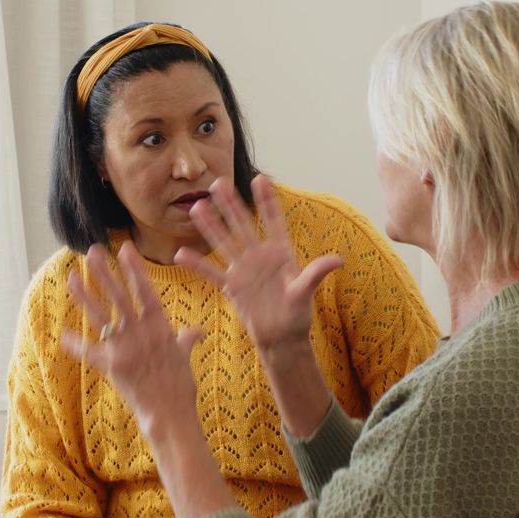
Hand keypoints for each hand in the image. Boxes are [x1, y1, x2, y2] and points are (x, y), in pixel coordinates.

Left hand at [60, 242, 203, 436]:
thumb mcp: (185, 355)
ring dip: (84, 294)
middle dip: (105, 271)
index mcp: (160, 324)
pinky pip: (89, 352)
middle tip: (93, 251)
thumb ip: (189, 338)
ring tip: (72, 275)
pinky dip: (75, 344)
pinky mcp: (112, 366)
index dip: (134, 267)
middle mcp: (141, 331)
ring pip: (100, 314)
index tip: (125, 248)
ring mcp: (125, 347)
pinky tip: (63, 334)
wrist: (171, 412)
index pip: (145, 288)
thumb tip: (198, 331)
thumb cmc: (181, 384)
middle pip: (119, 294)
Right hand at [176, 174, 342, 350]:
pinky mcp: (232, 287)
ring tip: (197, 206)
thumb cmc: (297, 314)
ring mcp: (243, 270)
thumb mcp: (306, 291)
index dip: (267, 200)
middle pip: (242, 225)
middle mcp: (259, 257)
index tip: (260, 178)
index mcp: (281, 253)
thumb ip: (316, 273)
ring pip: (224, 242)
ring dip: (210, 226)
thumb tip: (338, 260)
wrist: (282, 338)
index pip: (273, 220)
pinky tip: (180, 254)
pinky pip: (212, 273)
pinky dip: (197, 265)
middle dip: (231, 205)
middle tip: (218, 182)